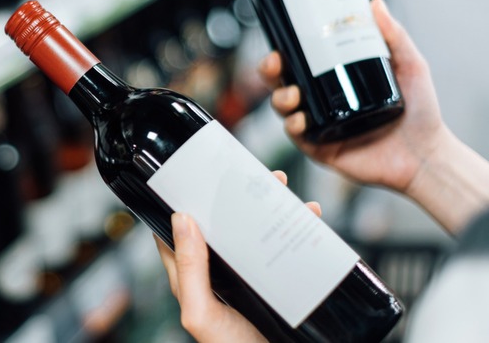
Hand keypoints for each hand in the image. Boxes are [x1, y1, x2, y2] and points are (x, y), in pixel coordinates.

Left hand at [154, 171, 320, 341]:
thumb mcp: (201, 314)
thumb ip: (188, 269)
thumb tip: (182, 219)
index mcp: (193, 278)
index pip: (179, 232)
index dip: (183, 202)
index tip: (195, 174)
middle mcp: (220, 273)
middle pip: (221, 224)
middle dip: (233, 196)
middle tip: (248, 174)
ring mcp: (250, 276)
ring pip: (255, 231)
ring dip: (268, 206)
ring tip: (281, 186)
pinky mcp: (277, 281)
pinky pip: (286, 247)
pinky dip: (298, 228)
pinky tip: (309, 216)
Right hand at [259, 0, 488, 232]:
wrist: (428, 155)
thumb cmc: (421, 112)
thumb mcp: (410, 66)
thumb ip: (394, 36)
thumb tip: (375, 3)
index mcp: (337, 80)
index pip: (301, 62)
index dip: (283, 52)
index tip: (280, 42)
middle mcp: (324, 101)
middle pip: (283, 83)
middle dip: (270, 72)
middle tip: (276, 64)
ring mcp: (320, 125)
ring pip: (284, 108)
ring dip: (280, 98)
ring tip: (294, 94)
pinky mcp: (321, 148)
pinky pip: (297, 136)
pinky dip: (293, 126)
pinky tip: (300, 120)